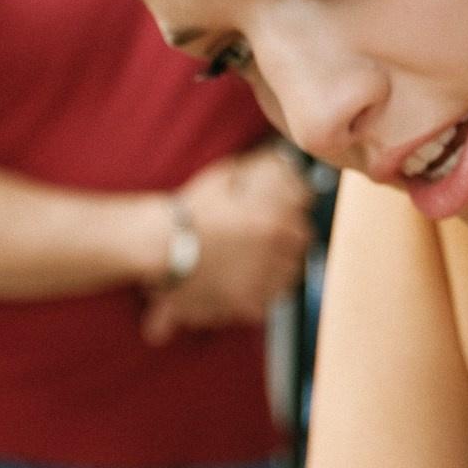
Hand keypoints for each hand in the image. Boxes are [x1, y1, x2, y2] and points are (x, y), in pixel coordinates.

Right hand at [142, 147, 311, 344]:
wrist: (164, 246)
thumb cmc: (190, 213)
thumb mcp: (221, 180)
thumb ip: (247, 174)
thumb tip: (267, 162)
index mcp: (273, 223)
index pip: (304, 234)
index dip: (293, 235)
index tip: (284, 236)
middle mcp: (273, 253)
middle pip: (299, 261)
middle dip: (288, 258)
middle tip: (272, 256)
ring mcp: (260, 281)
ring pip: (285, 285)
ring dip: (277, 279)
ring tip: (260, 274)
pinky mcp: (244, 304)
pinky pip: (265, 305)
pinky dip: (258, 299)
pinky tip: (245, 290)